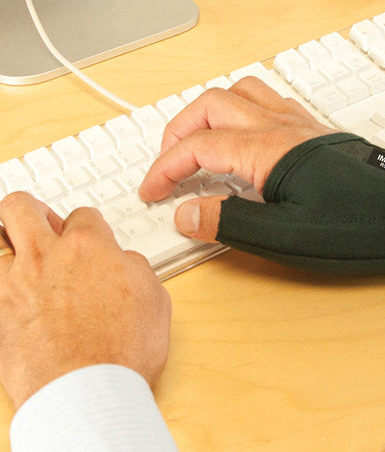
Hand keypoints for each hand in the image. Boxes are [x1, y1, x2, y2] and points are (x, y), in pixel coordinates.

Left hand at [0, 192, 171, 409]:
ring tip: (29, 260)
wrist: (86, 392)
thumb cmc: (123, 349)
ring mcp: (17, 285)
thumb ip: (133, 266)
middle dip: (31, 209)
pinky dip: (6, 281)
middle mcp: (48, 258)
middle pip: (20, 207)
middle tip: (43, 223)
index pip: (82, 214)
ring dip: (14, 246)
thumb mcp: (153, 295)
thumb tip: (122, 262)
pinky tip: (21, 293)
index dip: (90, 224)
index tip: (92, 235)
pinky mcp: (0, 314)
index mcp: (89, 247)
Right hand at [139, 76, 334, 240]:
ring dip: (208, 112)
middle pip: (211, 104)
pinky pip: (266, 101)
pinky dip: (240, 111)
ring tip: (198, 142)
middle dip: (178, 131)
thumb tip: (185, 214)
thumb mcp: (286, 237)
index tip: (150, 191)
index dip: (164, 168)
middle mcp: (280, 126)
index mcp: (267, 151)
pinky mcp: (314, 130)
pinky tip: (243, 138)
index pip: (197, 146)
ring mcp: (299, 123)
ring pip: (240, 92)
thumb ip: (230, 221)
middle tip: (167, 164)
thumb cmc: (361, 226)